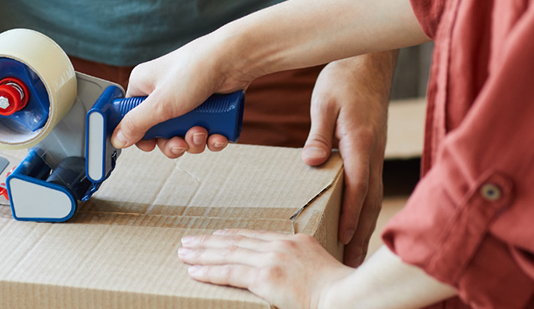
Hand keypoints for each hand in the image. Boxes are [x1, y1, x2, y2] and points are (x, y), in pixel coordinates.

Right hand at [113, 32, 254, 156]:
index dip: (139, 135)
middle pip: (160, 133)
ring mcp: (188, 100)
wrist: (235, 60)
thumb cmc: (195, 70)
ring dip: (194, 141)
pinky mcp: (209, 107)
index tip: (148, 145)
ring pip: (184, 135)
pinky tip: (218, 135)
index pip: (131, 117)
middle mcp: (164, 93)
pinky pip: (205, 132)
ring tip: (202, 132)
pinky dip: (212, 138)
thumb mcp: (159, 104)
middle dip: (173, 142)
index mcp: (145, 86)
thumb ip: (136, 124)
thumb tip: (117, 139)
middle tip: (180, 142)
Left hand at [179, 229, 352, 308]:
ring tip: (184, 253)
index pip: (256, 236)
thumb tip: (291, 281)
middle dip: (210, 242)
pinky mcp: (267, 276)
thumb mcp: (322, 273)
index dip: (231, 236)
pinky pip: (231, 272)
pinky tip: (194, 271)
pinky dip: (210, 271)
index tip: (215, 236)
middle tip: (188, 241)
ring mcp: (274, 259)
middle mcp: (282, 246)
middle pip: (237, 241)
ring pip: (229, 253)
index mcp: (297, 242)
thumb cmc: (342, 293)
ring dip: (203, 254)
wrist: (349, 297)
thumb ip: (303, 270)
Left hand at [304, 56, 389, 265]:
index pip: (357, 185)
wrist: (369, 60)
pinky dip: (366, 208)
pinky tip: (357, 221)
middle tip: (352, 263)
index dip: (351, 214)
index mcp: (360, 141)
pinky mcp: (373, 150)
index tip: (344, 239)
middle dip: (362, 232)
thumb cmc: (344, 77)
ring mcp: (376, 152)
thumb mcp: (324, 101)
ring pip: (373, 196)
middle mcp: (373, 151)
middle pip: (370, 200)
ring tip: (354, 253)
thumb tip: (312, 161)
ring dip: (366, 224)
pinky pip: (371, 185)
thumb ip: (319, 133)